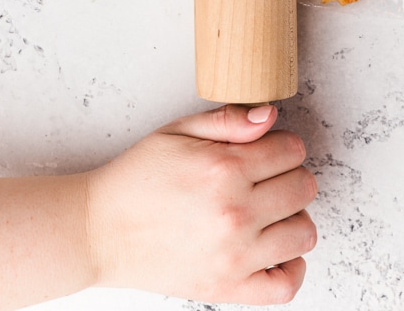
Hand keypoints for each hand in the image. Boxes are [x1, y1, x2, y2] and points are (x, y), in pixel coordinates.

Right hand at [85, 104, 317, 304]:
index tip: (267, 151)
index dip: (283, 145)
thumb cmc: (138, 178)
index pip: (292, 150)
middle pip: (304, 188)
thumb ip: (229, 120)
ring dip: (294, 217)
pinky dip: (292, 267)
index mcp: (224, 168)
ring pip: (304, 233)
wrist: (99, 230)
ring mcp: (234, 255)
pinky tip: (276, 250)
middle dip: (291, 176)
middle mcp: (235, 212)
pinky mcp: (227, 288)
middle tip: (266, 179)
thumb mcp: (178, 131)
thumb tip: (270, 115)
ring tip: (270, 212)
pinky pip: (285, 285)